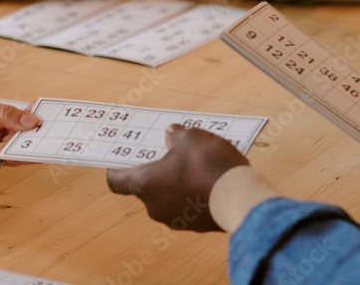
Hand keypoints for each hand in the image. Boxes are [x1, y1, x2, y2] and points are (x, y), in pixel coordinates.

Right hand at [0, 90, 38, 175]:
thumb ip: (4, 114)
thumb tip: (31, 121)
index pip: (11, 154)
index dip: (32, 144)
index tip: (50, 136)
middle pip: (13, 151)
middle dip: (28, 132)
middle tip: (46, 115)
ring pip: (9, 146)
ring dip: (20, 129)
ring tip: (32, 110)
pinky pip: (2, 142)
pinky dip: (10, 129)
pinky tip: (19, 115)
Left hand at [106, 125, 247, 231]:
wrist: (242, 199)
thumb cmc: (209, 165)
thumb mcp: (191, 137)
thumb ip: (177, 135)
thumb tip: (172, 134)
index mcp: (146, 185)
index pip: (117, 181)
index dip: (117, 169)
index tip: (120, 159)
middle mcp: (156, 207)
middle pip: (147, 187)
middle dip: (157, 170)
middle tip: (170, 153)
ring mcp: (177, 220)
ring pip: (169, 197)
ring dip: (177, 183)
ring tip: (196, 164)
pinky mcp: (198, 226)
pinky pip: (189, 207)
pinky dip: (194, 195)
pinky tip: (210, 179)